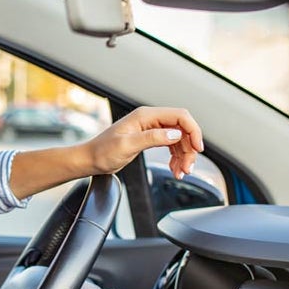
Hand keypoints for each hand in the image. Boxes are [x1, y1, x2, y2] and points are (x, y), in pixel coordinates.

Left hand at [82, 106, 203, 178]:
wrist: (90, 160)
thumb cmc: (102, 152)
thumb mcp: (127, 145)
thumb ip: (152, 138)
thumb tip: (175, 135)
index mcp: (146, 116)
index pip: (180, 116)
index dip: (193, 131)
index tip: (198, 148)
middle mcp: (150, 119)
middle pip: (182, 129)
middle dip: (189, 148)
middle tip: (187, 168)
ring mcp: (150, 128)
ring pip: (178, 139)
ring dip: (183, 156)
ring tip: (181, 172)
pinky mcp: (149, 139)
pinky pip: (170, 145)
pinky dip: (175, 157)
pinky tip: (175, 169)